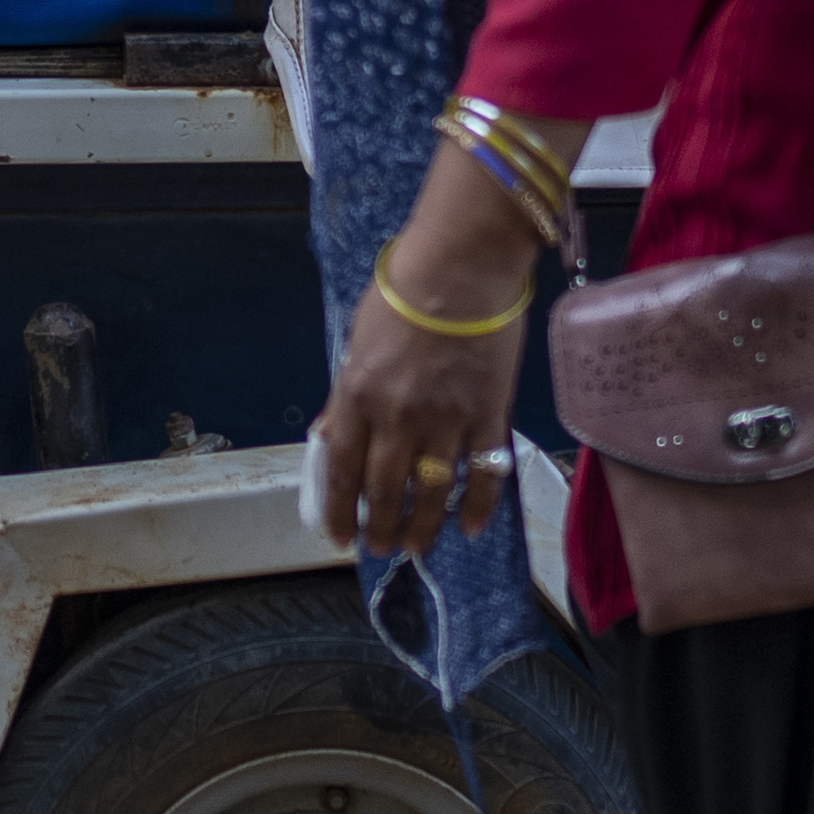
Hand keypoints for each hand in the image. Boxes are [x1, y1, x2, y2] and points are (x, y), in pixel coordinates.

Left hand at [317, 118, 574, 553]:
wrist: (462, 265)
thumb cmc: (405, 292)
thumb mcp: (356, 342)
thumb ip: (344, 395)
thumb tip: (326, 435)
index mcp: (356, 395)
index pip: (339, 469)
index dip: (337, 509)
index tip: (338, 536)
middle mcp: (396, 416)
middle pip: (384, 490)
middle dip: (379, 526)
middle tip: (380, 547)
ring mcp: (445, 419)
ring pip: (430, 492)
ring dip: (421, 527)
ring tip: (417, 548)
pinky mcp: (487, 414)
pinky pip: (484, 473)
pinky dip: (479, 506)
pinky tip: (472, 528)